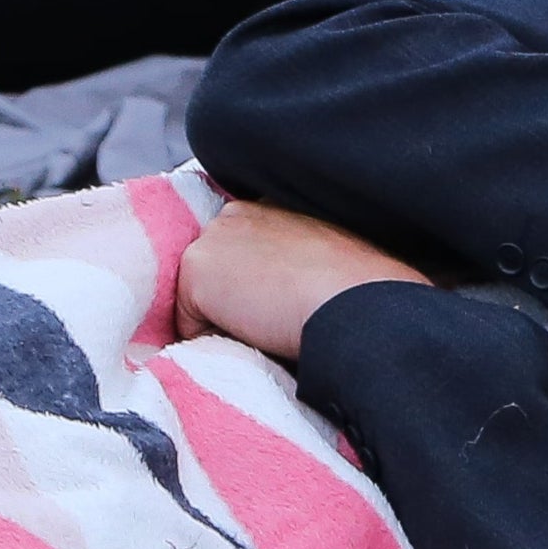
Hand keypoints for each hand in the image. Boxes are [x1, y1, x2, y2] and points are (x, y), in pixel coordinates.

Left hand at [173, 199, 427, 363]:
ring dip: (224, 320)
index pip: (238, 257)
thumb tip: (276, 298)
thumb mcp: (324, 260)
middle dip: (232, 302)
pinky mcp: (197, 268)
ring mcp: (213, 237)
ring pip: (200, 300)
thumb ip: (293, 263)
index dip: (252, 290)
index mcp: (270, 208)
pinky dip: (214, 340)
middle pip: (214, 277)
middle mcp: (237, 213)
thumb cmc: (358, 289)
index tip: (279, 307)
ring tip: (269, 326)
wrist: (356, 300)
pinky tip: (256, 332)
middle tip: (274, 320)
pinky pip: (189, 326)